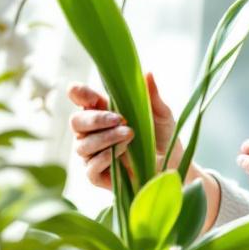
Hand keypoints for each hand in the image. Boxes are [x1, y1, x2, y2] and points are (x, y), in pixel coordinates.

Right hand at [67, 72, 179, 189]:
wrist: (172, 165)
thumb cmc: (162, 136)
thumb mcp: (161, 114)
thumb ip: (152, 96)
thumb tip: (148, 73)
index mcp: (103, 111)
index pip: (80, 98)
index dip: (78, 94)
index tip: (88, 95)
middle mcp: (93, 132)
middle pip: (76, 122)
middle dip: (95, 119)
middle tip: (121, 119)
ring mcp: (93, 154)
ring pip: (82, 145)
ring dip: (105, 138)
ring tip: (129, 135)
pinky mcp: (98, 176)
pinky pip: (90, 167)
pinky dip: (103, 158)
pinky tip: (119, 153)